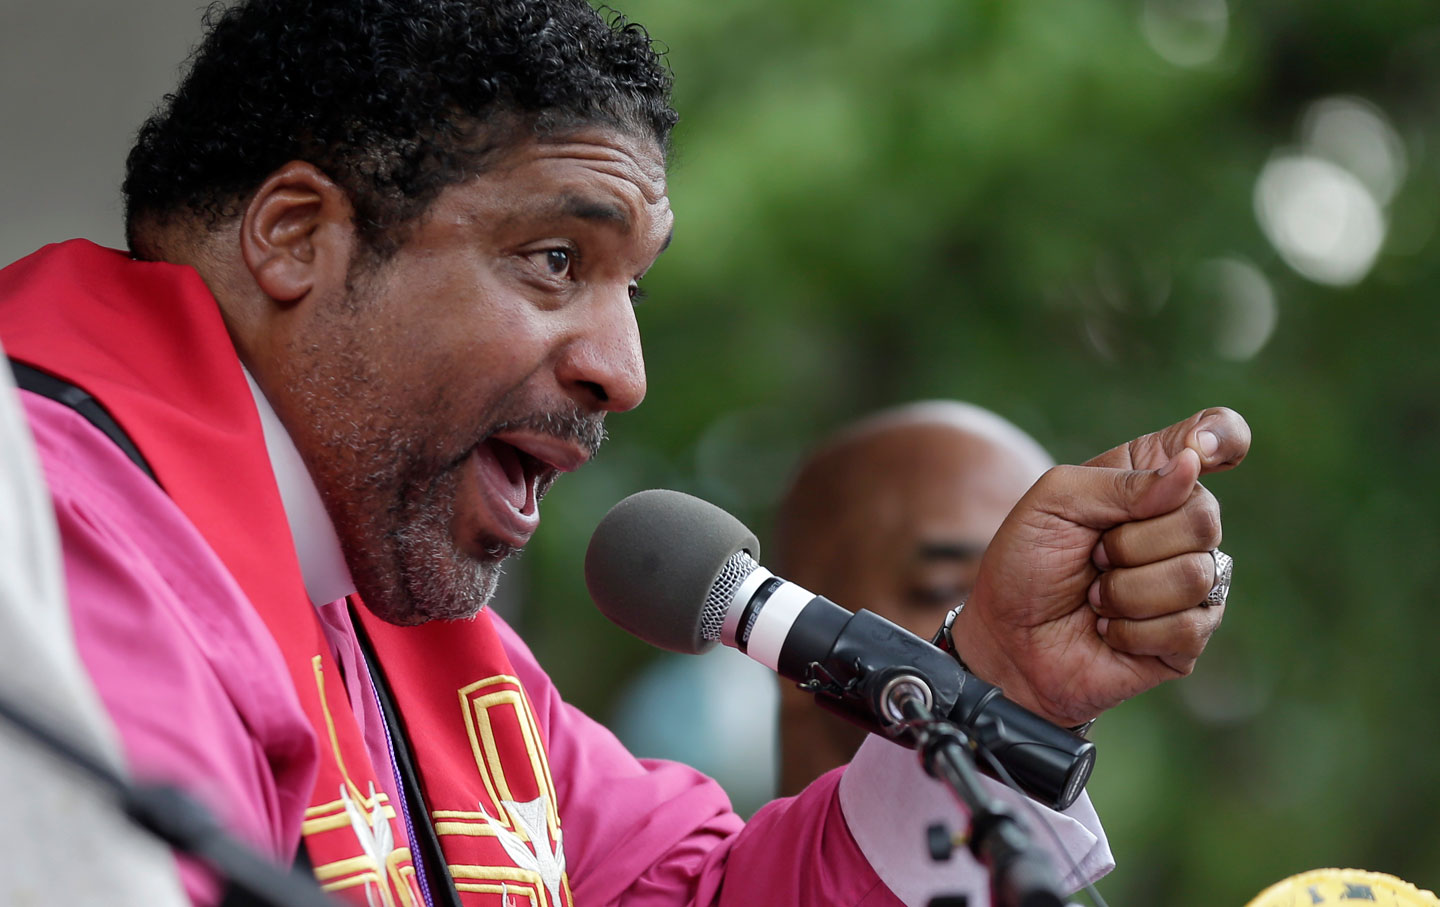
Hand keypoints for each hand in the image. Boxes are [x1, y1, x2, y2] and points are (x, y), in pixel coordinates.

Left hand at [952, 407, 1249, 726]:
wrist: (1006, 638)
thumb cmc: (1026, 563)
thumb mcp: (1053, 502)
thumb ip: (1119, 481)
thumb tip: (1192, 464)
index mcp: (1151, 479)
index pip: (1217, 436)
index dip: (1221, 436)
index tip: (1198, 452)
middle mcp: (1181, 526)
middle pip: (1203, 517)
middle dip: (1130, 543)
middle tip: (1093, 558)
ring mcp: (1193, 582)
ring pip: (1195, 575)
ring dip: (1125, 592)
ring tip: (1095, 597)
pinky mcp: (1189, 636)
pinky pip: (1188, 626)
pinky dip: (1130, 631)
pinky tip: (1108, 630)